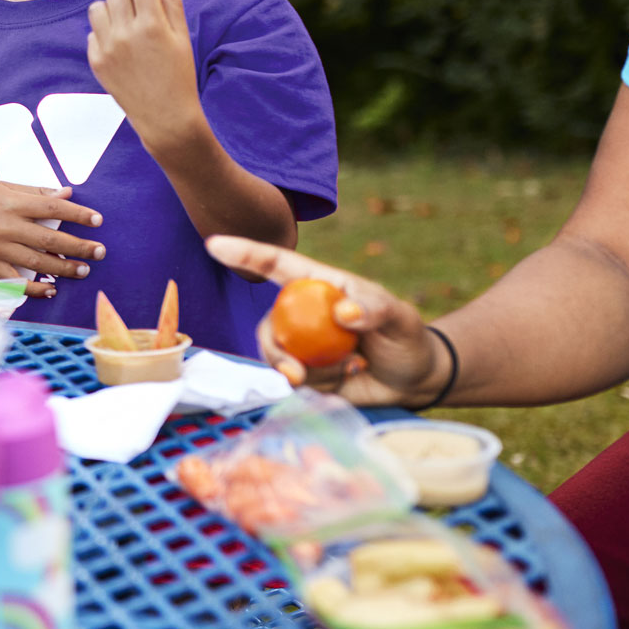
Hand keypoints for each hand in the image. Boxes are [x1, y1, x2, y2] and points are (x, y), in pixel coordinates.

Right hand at [0, 178, 104, 297]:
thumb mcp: (5, 186)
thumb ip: (36, 192)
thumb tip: (67, 194)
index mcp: (12, 203)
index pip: (51, 208)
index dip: (77, 214)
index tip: (98, 220)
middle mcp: (5, 227)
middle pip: (48, 239)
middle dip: (77, 247)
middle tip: (100, 252)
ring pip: (36, 262)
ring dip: (62, 269)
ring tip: (84, 271)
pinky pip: (13, 282)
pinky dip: (33, 289)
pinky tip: (51, 291)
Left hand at [87, 0, 202, 147]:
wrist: (164, 117)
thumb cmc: (179, 75)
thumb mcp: (183, 38)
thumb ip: (172, 3)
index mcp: (153, 24)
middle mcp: (126, 34)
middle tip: (139, 7)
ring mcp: (108, 48)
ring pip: (97, 7)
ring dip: (111, 10)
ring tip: (125, 23)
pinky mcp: (97, 62)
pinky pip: (92, 33)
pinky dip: (104, 34)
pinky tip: (120, 47)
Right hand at [205, 235, 449, 404]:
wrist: (413, 379)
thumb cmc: (407, 338)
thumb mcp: (400, 318)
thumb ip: (375, 309)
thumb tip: (342, 311)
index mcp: (319, 285)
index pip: (277, 266)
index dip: (245, 253)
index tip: (214, 244)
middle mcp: (303, 313)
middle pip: (269, 324)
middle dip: (273, 350)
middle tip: (296, 374)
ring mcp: (301, 344)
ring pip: (275, 355)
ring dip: (301, 371)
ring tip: (343, 373)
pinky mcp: (305, 373)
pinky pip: (293, 380)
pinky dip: (318, 385)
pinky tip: (349, 378)